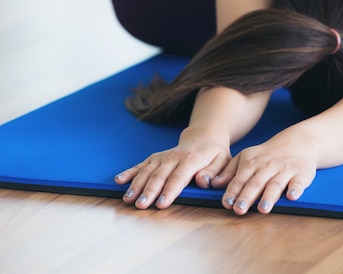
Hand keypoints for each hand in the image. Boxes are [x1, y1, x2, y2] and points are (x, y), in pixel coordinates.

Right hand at [114, 126, 231, 208]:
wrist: (204, 137)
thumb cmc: (214, 153)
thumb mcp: (223, 161)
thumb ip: (214, 172)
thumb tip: (202, 181)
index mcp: (192, 159)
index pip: (179, 177)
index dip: (170, 190)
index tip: (162, 203)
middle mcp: (174, 157)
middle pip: (159, 176)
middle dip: (149, 191)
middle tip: (141, 205)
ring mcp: (162, 157)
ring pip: (147, 171)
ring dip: (136, 185)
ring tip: (128, 199)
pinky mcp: (155, 158)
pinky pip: (140, 165)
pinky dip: (129, 172)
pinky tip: (119, 180)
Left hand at [211, 129, 318, 214]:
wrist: (297, 143)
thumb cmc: (267, 155)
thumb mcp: (246, 157)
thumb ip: (229, 171)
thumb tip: (214, 184)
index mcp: (251, 162)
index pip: (240, 179)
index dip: (233, 192)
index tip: (227, 204)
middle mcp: (267, 166)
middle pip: (256, 183)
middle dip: (247, 197)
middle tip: (239, 210)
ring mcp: (285, 170)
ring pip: (275, 184)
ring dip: (269, 197)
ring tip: (262, 209)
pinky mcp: (301, 174)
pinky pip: (298, 182)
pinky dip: (296, 189)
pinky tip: (292, 196)